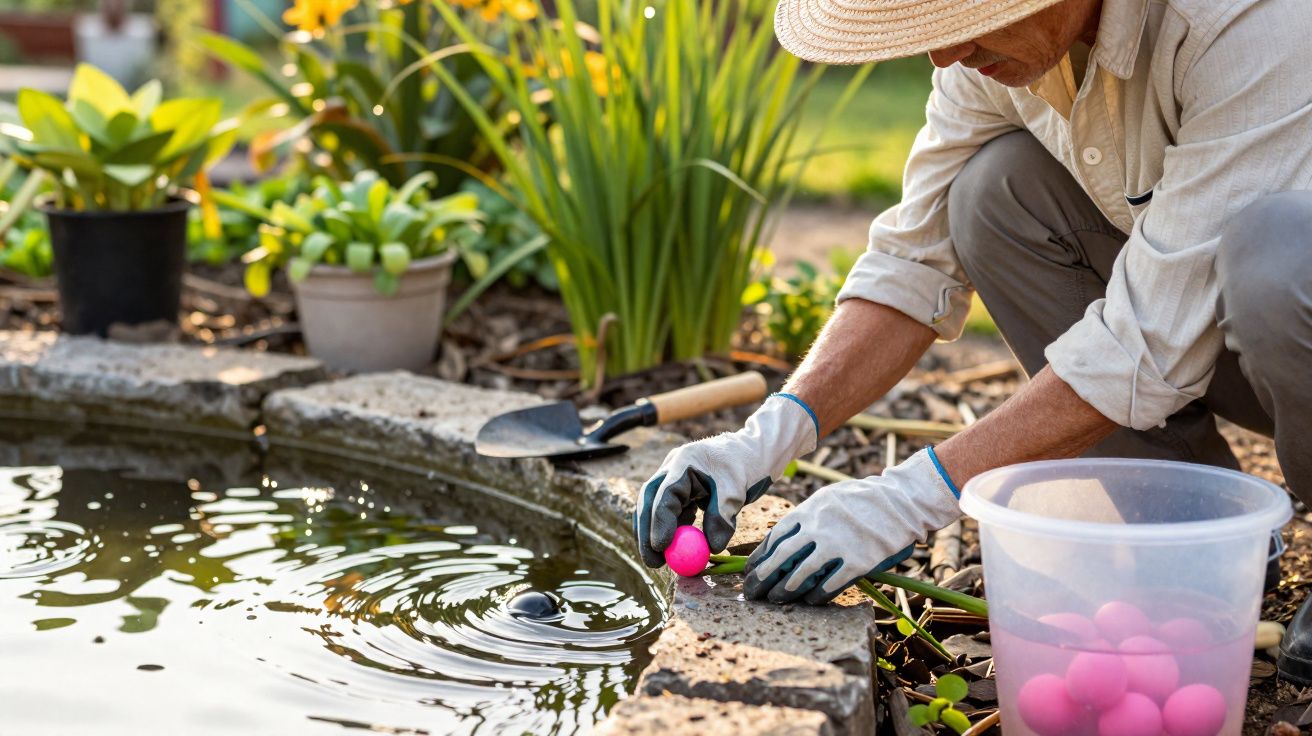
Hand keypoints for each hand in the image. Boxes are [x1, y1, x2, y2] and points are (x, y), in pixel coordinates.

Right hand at [633, 394, 817, 567]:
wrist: (753, 452)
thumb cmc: (746, 466)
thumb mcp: (736, 491)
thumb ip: (722, 518)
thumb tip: (711, 547)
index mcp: (684, 462)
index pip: (665, 494)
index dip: (659, 522)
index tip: (661, 547)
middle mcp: (672, 467)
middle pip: (649, 500)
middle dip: (646, 532)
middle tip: (652, 561)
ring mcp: (674, 477)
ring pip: (655, 506)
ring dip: (654, 533)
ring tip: (660, 561)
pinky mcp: (680, 488)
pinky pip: (669, 511)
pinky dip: (670, 528)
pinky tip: (677, 545)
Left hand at [743, 448, 960, 604]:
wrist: (900, 500)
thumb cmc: (862, 500)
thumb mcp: (828, 499)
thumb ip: (807, 518)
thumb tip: (782, 541)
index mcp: (809, 510)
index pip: (775, 537)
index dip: (761, 556)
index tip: (751, 570)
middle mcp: (818, 527)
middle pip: (782, 557)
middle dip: (764, 577)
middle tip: (752, 592)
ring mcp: (838, 545)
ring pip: (802, 573)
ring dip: (786, 590)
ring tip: (775, 600)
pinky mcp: (857, 561)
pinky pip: (830, 584)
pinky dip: (818, 595)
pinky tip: (811, 600)